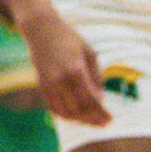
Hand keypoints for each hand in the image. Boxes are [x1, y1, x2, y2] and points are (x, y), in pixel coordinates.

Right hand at [25, 9, 110, 126]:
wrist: (40, 28)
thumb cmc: (68, 38)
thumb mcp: (89, 53)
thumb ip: (96, 77)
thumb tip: (100, 99)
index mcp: (75, 70)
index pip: (90, 100)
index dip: (101, 113)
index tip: (110, 119)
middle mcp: (60, 79)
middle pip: (79, 109)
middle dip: (93, 119)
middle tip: (104, 123)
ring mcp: (48, 83)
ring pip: (65, 112)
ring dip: (80, 120)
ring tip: (92, 121)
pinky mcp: (41, 85)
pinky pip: (53, 108)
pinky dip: (65, 115)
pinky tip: (76, 116)